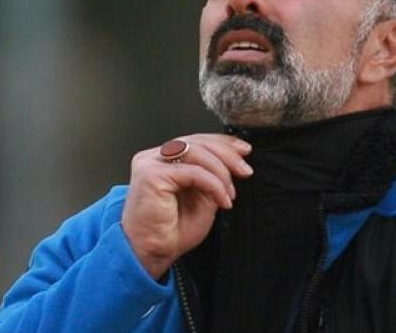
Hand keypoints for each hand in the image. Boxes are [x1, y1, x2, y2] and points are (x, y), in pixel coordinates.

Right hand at [121, 134, 252, 278]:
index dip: (223, 143)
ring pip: (196, 152)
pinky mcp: (151, 174)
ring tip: (230, 194)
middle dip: (227, 154)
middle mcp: (154, 157)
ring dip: (221, 172)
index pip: (196, 141)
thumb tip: (233, 163)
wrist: (150, 254)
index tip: (244, 151)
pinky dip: (213, 185)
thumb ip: (212, 178)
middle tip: (245, 171)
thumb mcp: (202, 199)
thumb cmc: (170, 232)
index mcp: (164, 160)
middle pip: (197, 142)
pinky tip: (222, 201)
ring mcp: (150, 163)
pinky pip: (193, 172)